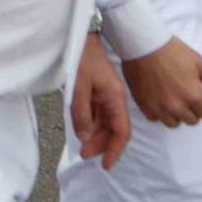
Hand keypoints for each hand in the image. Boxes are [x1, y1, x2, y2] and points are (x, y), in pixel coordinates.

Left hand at [69, 33, 131, 168]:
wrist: (82, 37)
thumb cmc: (83, 59)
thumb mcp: (79, 87)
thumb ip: (82, 114)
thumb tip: (86, 139)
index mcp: (116, 99)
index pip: (121, 131)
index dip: (115, 150)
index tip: (106, 164)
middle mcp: (115, 100)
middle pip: (113, 130)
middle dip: (101, 145)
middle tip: (84, 155)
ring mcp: (107, 96)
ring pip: (105, 124)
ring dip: (95, 137)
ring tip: (81, 148)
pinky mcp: (98, 93)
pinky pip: (98, 115)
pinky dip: (91, 125)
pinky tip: (82, 131)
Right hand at [120, 37, 201, 126]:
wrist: (143, 45)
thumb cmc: (172, 51)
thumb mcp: (198, 62)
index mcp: (193, 95)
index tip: (198, 95)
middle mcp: (177, 106)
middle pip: (192, 120)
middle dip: (191, 109)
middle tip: (184, 94)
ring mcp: (160, 108)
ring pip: (174, 123)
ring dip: (176, 114)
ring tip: (171, 98)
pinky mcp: (145, 106)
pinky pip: (156, 119)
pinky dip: (159, 112)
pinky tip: (158, 98)